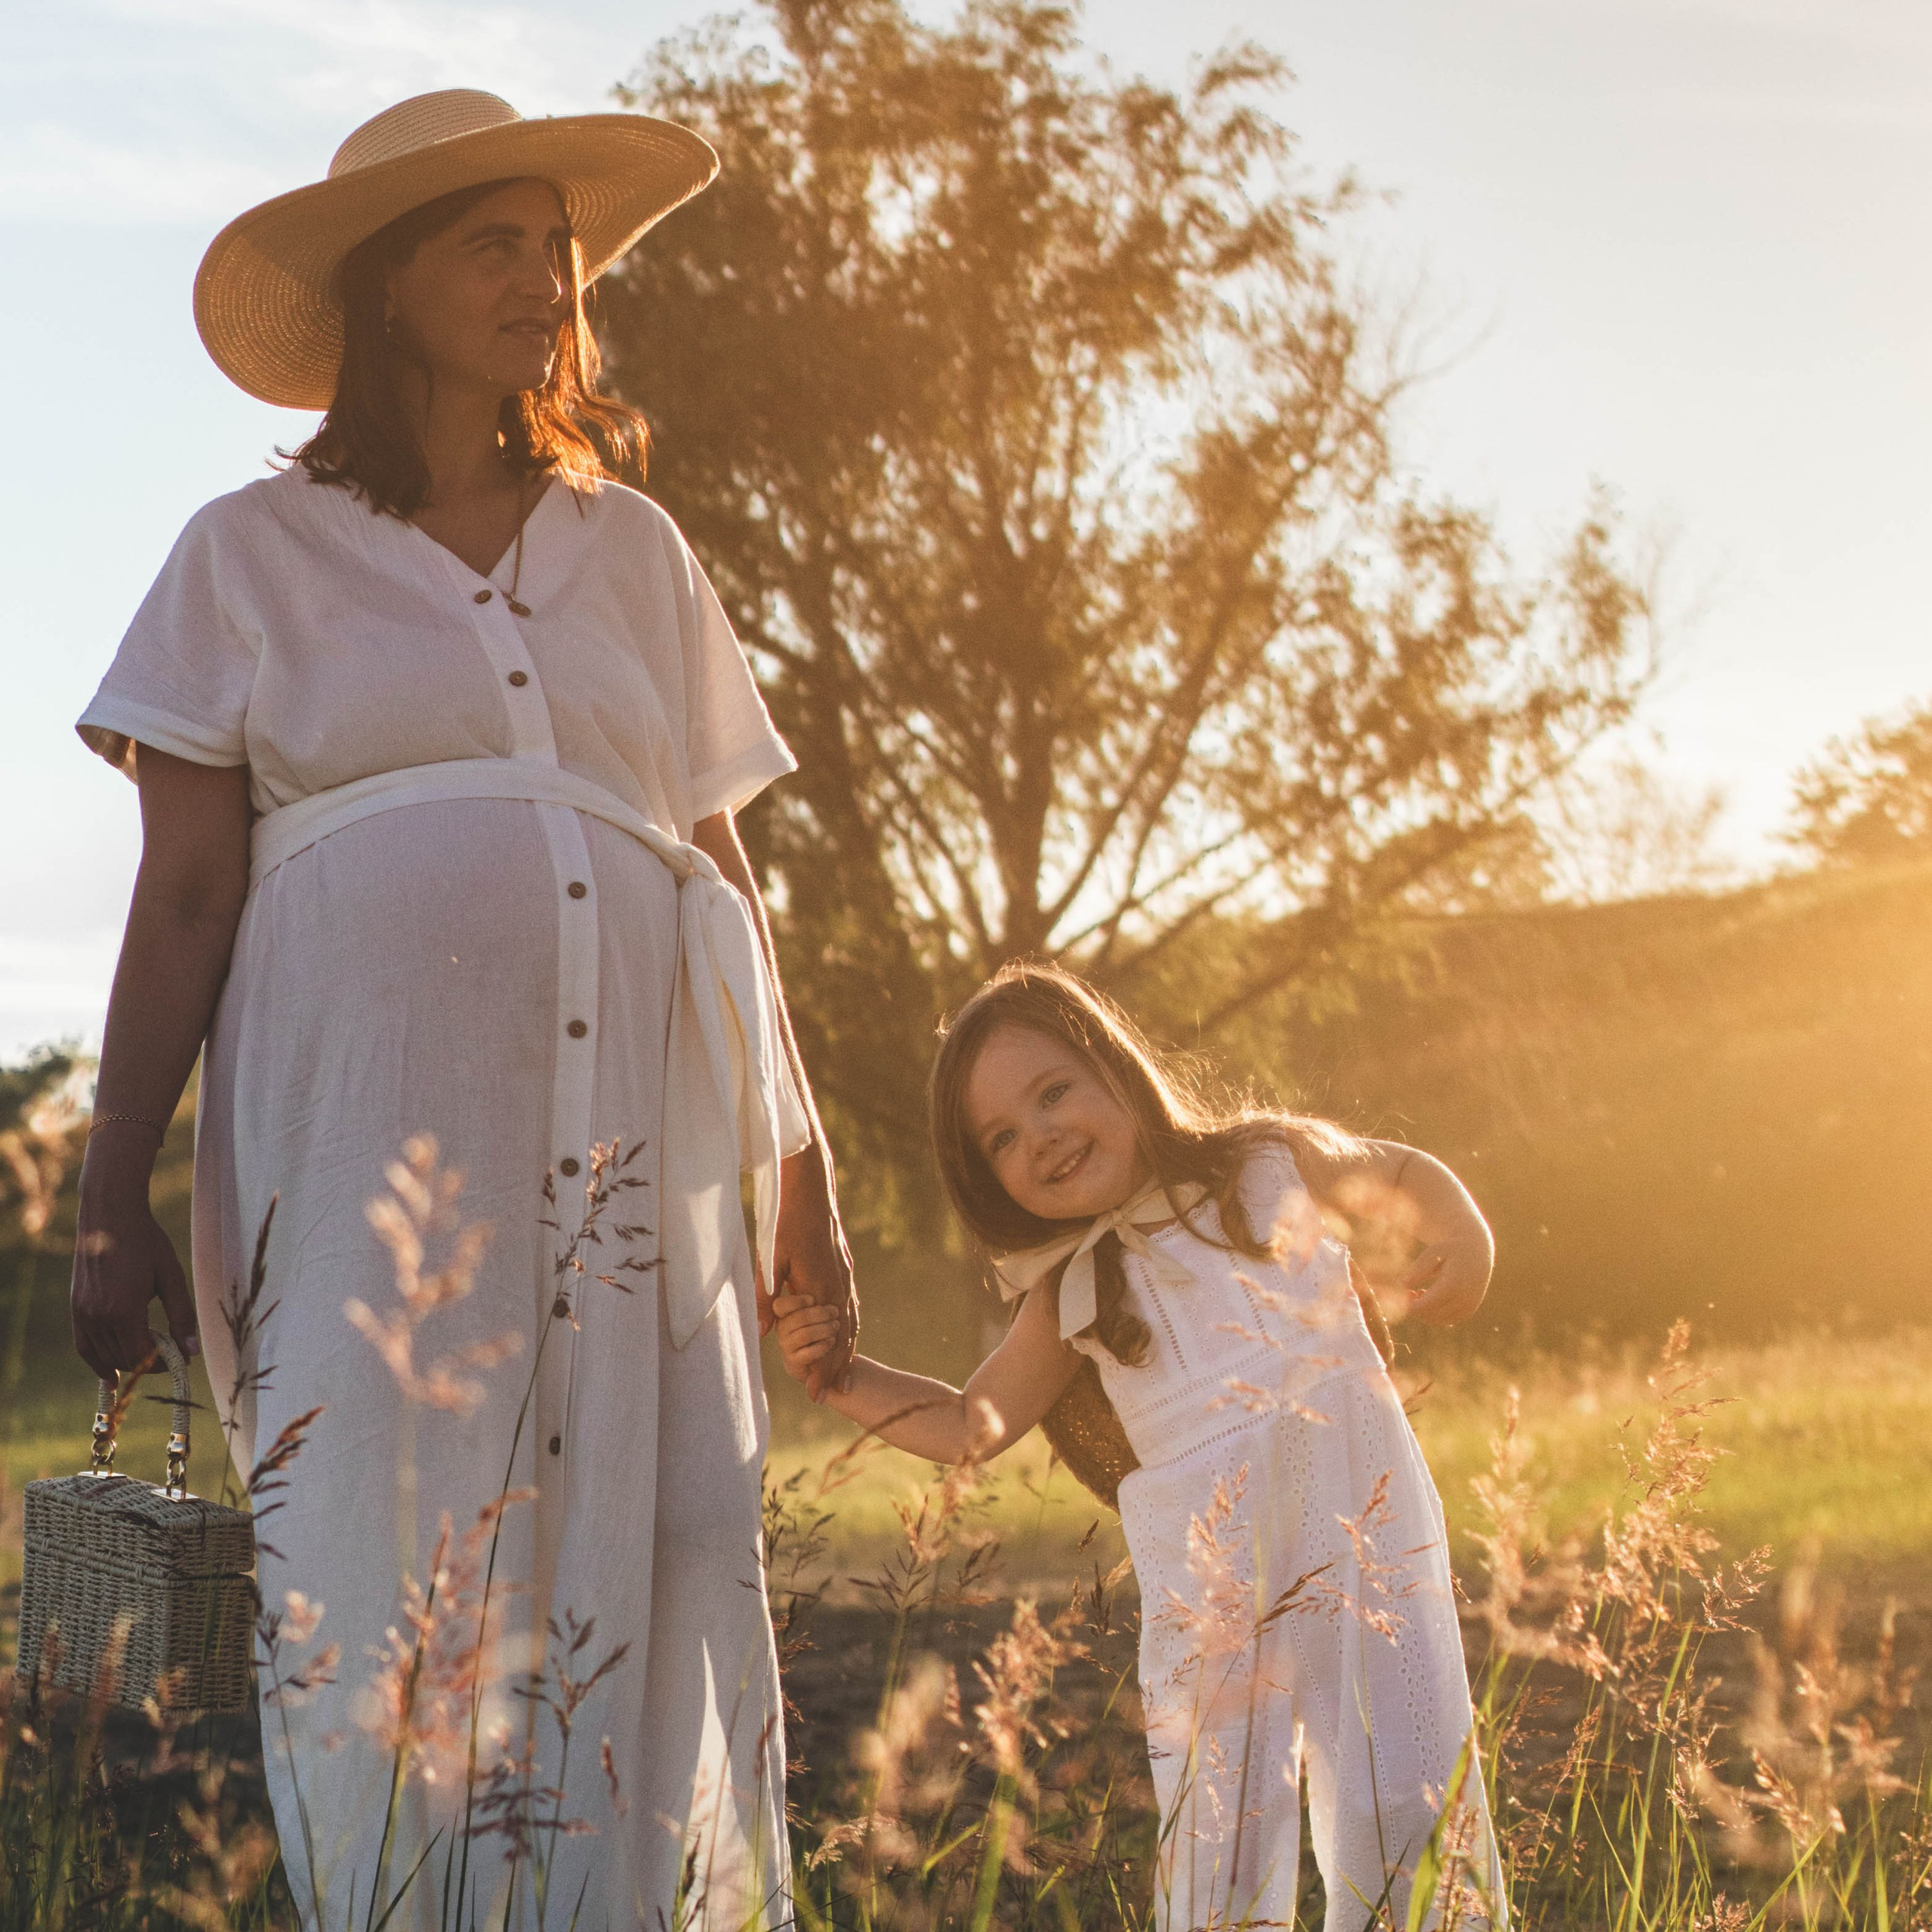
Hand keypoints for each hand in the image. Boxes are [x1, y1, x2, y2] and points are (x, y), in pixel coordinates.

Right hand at [71, 1139, 197, 1380]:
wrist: (110, 1215)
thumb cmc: (146, 1241)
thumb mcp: (171, 1276)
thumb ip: (181, 1315)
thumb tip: (191, 1351)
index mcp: (124, 1310)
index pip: (142, 1355)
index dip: (162, 1362)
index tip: (179, 1358)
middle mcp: (98, 1317)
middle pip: (123, 1359)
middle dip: (147, 1362)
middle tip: (168, 1351)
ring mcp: (82, 1314)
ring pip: (104, 1356)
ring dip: (126, 1362)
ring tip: (147, 1358)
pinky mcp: (75, 1308)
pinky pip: (84, 1346)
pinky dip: (97, 1362)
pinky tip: (110, 1375)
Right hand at [770, 1291, 842, 1383]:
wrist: (822, 1351)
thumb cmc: (820, 1317)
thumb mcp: (816, 1298)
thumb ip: (809, 1291)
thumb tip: (806, 1286)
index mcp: (784, 1311)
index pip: (780, 1305)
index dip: (797, 1302)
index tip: (814, 1299)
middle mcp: (782, 1327)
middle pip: (798, 1319)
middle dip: (821, 1315)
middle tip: (835, 1313)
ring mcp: (786, 1344)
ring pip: (805, 1335)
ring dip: (825, 1330)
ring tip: (835, 1326)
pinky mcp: (793, 1361)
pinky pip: (807, 1354)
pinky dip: (822, 1346)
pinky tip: (831, 1341)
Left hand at [773, 1137, 857, 1401]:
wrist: (811, 1189)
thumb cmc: (787, 1222)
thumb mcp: (771, 1260)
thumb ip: (766, 1299)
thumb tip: (762, 1335)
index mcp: (823, 1288)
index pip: (826, 1340)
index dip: (821, 1369)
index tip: (816, 1393)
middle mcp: (840, 1285)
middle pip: (844, 1337)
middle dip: (838, 1367)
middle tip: (831, 1396)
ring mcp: (846, 1276)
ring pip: (851, 1323)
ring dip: (848, 1351)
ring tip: (845, 1375)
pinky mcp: (846, 1268)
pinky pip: (851, 1307)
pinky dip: (850, 1328)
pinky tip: (846, 1336)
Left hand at [1390, 1233, 1491, 1326]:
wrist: (1476, 1252)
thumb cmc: (1450, 1249)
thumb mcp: (1433, 1252)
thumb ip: (1418, 1268)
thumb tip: (1402, 1284)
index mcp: (1454, 1284)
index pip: (1425, 1306)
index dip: (1410, 1305)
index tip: (1405, 1292)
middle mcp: (1464, 1299)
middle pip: (1430, 1315)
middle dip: (1416, 1307)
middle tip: (1410, 1292)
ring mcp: (1468, 1307)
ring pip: (1437, 1321)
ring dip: (1424, 1311)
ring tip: (1420, 1292)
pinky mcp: (1468, 1311)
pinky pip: (1446, 1321)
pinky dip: (1434, 1314)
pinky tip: (1430, 1297)